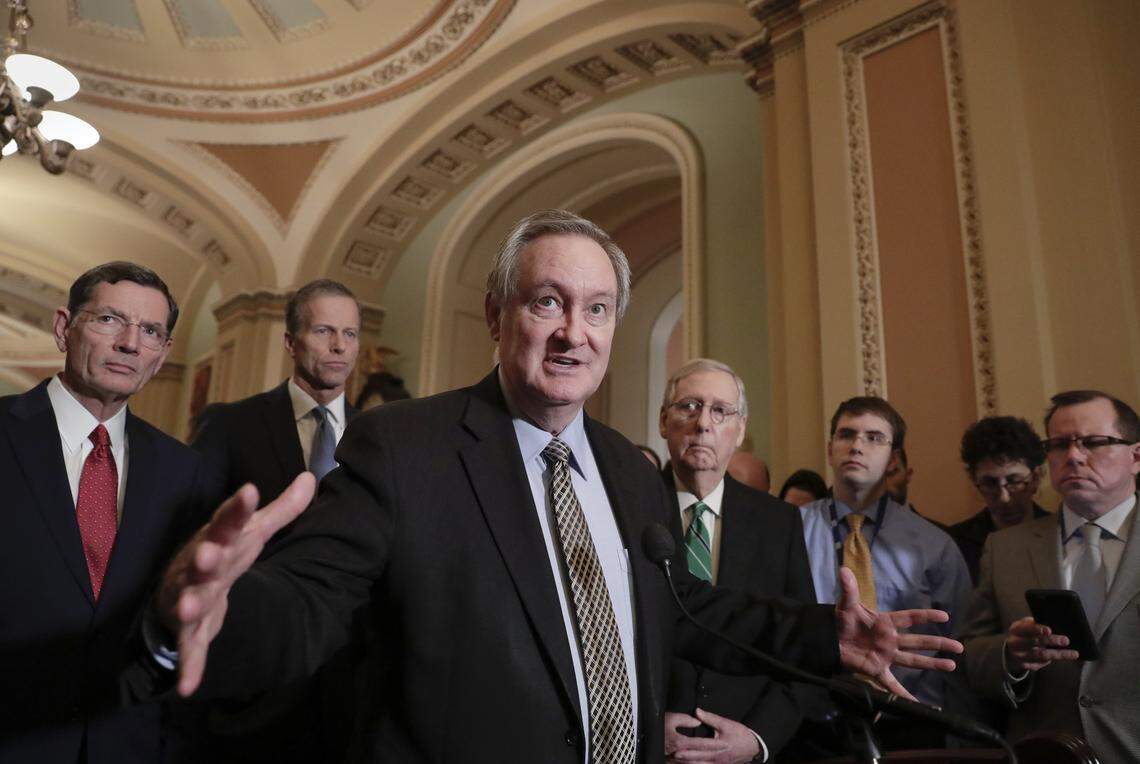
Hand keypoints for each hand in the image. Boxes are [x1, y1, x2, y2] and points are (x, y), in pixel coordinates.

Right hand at [155, 473, 314, 696]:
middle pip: (203, 560)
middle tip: (209, 553)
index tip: (250, 491)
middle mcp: (200, 567)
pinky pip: (189, 649)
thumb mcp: (254, 532)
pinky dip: (189, 666)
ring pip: (188, 602)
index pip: (228, 522)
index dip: (237, 509)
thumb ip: (283, 509)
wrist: (182, 592)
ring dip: (189, 605)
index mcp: (219, 541)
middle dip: (205, 558)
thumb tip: (312, 478)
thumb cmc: (223, 554)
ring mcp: (189, 598)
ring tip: (188, 609)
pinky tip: (188, 687)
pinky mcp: (187, 632)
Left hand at [664, 709, 760, 762]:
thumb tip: (697, 712)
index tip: (676, 751)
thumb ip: (710, 718)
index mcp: (718, 749)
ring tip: (676, 761)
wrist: (753, 746)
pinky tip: (689, 763)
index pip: (699, 751)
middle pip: (697, 762)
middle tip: (672, 757)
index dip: (687, 752)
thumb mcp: (726, 724)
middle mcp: (717, 759)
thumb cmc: (740, 735)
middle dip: (684, 760)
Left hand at [835, 567, 961, 699]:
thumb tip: (843, 570)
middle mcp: (890, 640)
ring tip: (952, 666)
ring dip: (932, 664)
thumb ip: (848, 589)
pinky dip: (903, 695)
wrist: (829, 639)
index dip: (926, 617)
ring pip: (913, 661)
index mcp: (885, 622)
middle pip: (918, 641)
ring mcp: (886, 656)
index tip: (945, 616)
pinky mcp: (877, 669)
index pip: (910, 618)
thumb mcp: (846, 604)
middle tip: (959, 647)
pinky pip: (892, 684)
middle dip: (939, 644)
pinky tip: (917, 704)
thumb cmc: (841, 620)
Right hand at [1004, 616, 1078, 673]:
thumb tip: (1055, 623)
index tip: (1049, 630)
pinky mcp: (1024, 666)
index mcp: (1015, 630)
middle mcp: (1015, 643)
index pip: (1027, 629)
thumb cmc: (1023, 634)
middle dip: (1051, 641)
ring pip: (1041, 656)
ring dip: (1058, 654)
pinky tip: (1062, 658)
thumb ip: (1034, 624)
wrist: (1009, 649)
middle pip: (1035, 642)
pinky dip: (1051, 661)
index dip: (1038, 629)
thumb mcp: (1024, 626)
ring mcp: (1019, 656)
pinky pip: (1040, 664)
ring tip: (1073, 653)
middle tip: (1066, 640)